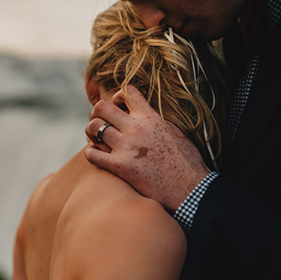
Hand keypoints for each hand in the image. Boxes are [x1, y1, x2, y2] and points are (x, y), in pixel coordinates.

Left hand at [84, 85, 210, 211]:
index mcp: (150, 117)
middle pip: (101, 107)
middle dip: (97, 114)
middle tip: (100, 125)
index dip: (116, 98)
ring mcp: (127, 146)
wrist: (190, 188)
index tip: (118, 110)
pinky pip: (91, 154)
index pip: (126, 92)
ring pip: (93, 127)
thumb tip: (144, 115)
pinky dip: (90, 153)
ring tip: (96, 141)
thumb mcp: (174, 131)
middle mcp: (136, 128)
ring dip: (91, 133)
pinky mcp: (120, 166)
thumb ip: (155, 121)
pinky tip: (97, 156)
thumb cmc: (186, 162)